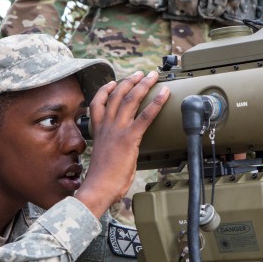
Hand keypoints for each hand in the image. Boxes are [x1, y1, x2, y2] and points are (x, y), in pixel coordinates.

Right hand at [75, 71, 168, 217]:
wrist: (98, 187)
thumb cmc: (101, 180)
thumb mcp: (104, 158)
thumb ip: (113, 149)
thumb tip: (123, 152)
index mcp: (98, 132)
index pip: (97, 104)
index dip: (105, 90)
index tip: (113, 82)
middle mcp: (106, 127)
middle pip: (116, 96)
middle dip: (129, 81)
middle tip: (140, 74)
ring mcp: (117, 131)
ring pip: (130, 100)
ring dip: (142, 85)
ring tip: (152, 76)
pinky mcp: (129, 138)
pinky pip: (146, 116)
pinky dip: (157, 103)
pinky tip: (165, 94)